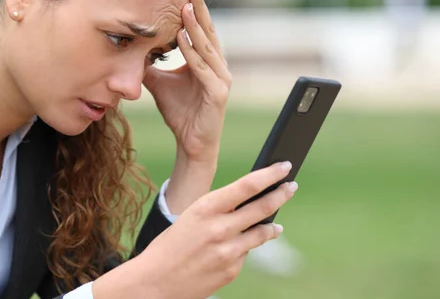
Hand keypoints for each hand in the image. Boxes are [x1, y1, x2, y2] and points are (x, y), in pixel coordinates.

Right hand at [92, 162, 296, 298]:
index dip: (271, 175)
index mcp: (206, 207)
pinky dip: (246, 248)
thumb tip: (249, 203)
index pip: (247, 185)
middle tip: (292, 186)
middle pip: (263, 207)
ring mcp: (229, 250)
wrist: (155, 281)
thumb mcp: (191, 217)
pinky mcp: (232, 269)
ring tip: (277, 223)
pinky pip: (247, 253)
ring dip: (273, 225)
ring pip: (262, 232)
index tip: (284, 167)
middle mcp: (220, 227)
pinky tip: (240, 247)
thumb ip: (219, 210)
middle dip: (282, 194)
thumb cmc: (169, 245)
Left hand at [143, 0, 230, 163]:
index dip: (195, 8)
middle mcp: (218, 66)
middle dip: (199, 7)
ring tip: (185, 7)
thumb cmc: (180, 112)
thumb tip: (130, 48)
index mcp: (207, 60)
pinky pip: (203, 70)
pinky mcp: (218, 93)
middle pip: (207, 31)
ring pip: (206, 48)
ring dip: (195, 27)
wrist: (191, 143)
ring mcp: (220, 79)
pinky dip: (192, 54)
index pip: (201, 29)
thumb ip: (149, 64)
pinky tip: (183, 38)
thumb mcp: (159, 82)